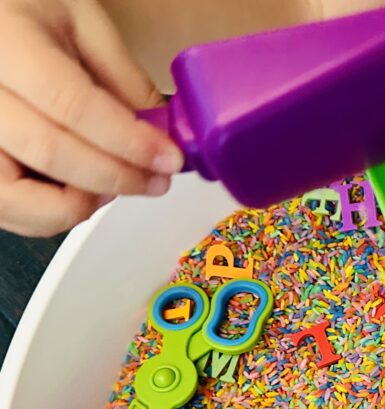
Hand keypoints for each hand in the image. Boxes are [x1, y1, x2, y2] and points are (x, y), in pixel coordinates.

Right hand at [0, 0, 182, 236]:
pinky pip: (7, 210)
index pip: (69, 104)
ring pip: (18, 200)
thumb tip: (164, 135)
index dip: (126, 141)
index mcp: (5, 45)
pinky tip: (78, 189)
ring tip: (112, 185)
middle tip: (157, 180)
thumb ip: (122, 79)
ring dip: (78, 204)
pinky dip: (50, 214)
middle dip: (116, 176)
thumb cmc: (24, 11)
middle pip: (48, 152)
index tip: (169, 158)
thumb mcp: (80, 22)